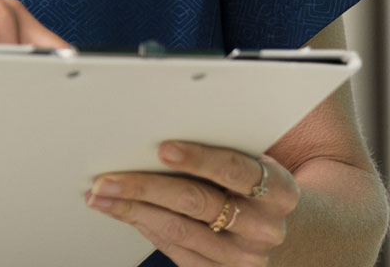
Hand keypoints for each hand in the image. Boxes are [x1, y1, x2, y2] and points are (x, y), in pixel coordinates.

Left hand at [86, 143, 300, 266]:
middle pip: (198, 203)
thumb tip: (159, 134)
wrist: (288, 231)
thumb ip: (222, 148)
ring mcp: (243, 258)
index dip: (198, 158)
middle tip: (108, 178)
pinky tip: (125, 213)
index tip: (163, 148)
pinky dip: (144, 228)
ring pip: (179, 231)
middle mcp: (264, 228)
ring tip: (101, 196)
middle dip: (145, 187)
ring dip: (133, 210)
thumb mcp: (256, 162)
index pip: (235, 169)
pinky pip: (176, 251)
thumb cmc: (257, 186)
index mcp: (279, 191)